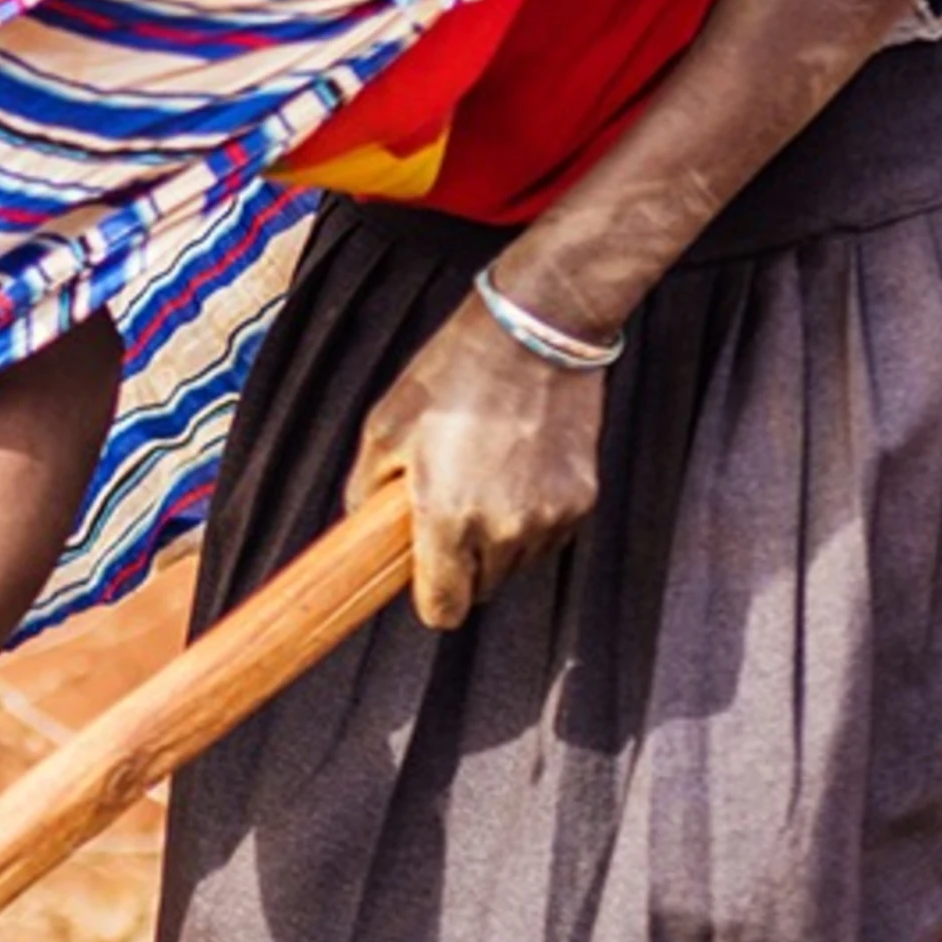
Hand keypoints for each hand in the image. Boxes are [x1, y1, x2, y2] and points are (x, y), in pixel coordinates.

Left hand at [351, 296, 607, 628]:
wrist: (536, 333)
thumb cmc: (458, 372)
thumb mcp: (385, 427)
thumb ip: (365, 490)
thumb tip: (359, 523)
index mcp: (449, 517)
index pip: (443, 609)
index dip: (429, 597)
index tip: (421, 578)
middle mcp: (505, 529)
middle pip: (481, 590)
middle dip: (461, 564)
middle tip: (446, 513)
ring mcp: (549, 518)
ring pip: (516, 565)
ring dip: (497, 543)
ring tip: (482, 482)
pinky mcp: (582, 501)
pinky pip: (547, 537)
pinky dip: (530, 520)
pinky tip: (515, 474)